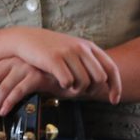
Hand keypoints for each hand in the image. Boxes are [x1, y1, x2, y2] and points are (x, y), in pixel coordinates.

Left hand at [0, 57, 59, 121]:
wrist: (69, 79)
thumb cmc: (42, 83)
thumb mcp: (19, 83)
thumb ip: (5, 89)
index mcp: (4, 63)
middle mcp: (11, 62)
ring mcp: (24, 67)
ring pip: (2, 87)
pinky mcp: (37, 75)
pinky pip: (18, 89)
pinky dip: (9, 102)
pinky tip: (4, 112)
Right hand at [5, 27, 121, 101]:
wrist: (24, 39)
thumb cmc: (49, 48)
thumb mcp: (72, 49)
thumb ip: (87, 61)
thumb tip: (105, 82)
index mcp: (87, 46)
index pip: (111, 68)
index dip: (115, 86)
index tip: (114, 100)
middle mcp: (80, 48)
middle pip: (99, 78)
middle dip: (92, 90)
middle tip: (81, 92)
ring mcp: (67, 52)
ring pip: (84, 82)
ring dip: (77, 90)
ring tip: (68, 87)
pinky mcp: (53, 59)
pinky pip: (68, 82)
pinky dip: (65, 86)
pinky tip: (58, 83)